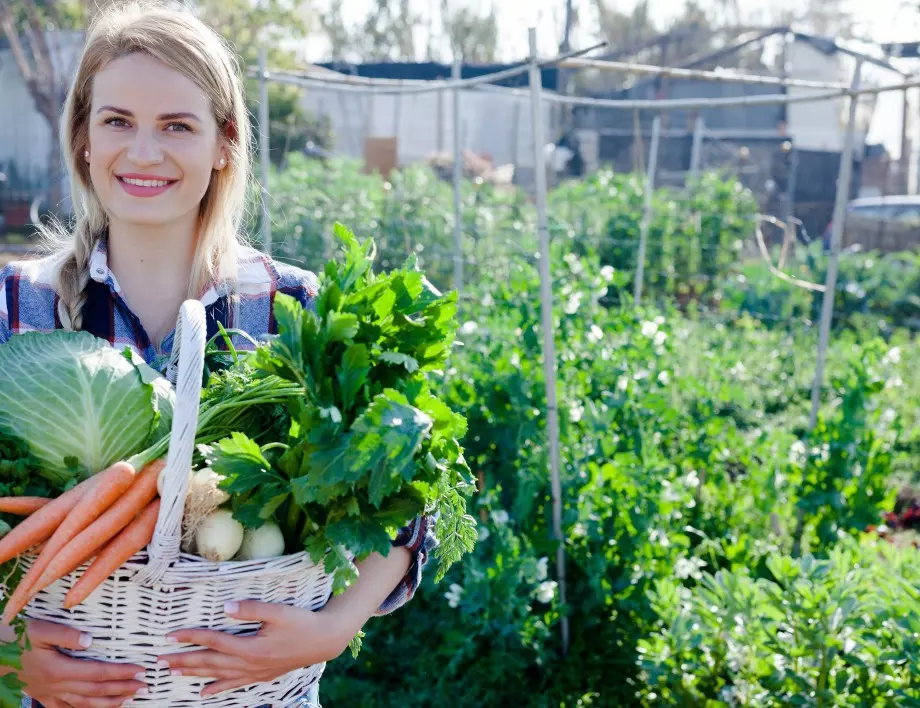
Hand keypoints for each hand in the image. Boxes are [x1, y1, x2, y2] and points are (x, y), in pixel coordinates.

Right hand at [19, 619, 146, 707]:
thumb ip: (64, 634)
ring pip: (84, 704)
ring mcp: (49, 693)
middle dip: (123, 690)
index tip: (141, 671)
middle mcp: (56, 686)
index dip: (121, 674)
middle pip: (96, 691)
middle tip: (145, 687)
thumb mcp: (37, 629)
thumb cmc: (15, 637)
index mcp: (58, 669)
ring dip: (109, 703)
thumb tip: (89, 639)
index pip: (98, 674)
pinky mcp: (42, 695)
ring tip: (130, 700)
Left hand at [157, 600, 352, 696]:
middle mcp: (249, 664)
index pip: (214, 642)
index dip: (191, 638)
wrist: (323, 641)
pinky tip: (203, 693)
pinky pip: (233, 685)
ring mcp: (254, 673)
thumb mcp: (279, 611)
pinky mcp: (260, 676)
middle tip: (159, 660)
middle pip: (209, 662)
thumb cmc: (302, 622)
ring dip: (193, 674)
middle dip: (183, 660)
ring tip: (172, 673)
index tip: (170, 636)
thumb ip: (252, 609)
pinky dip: (216, 689)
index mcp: (251, 647)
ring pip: (217, 675)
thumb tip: (226, 607)